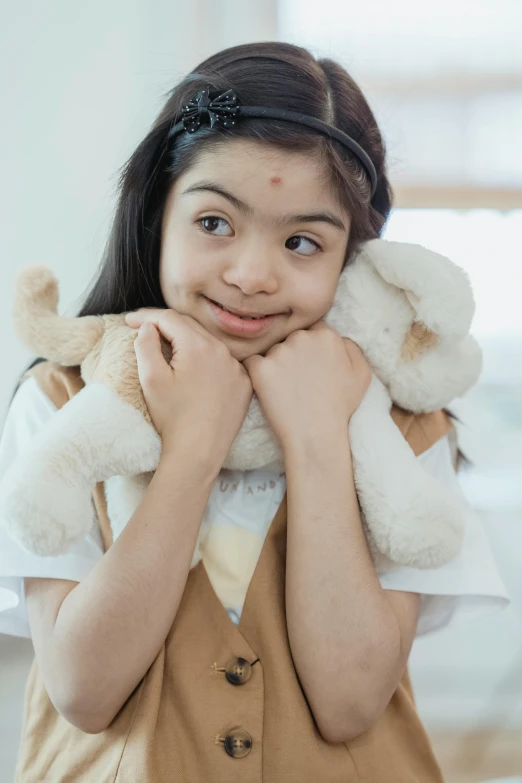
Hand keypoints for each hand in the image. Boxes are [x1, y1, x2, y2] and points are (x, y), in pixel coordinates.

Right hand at [125, 309, 252, 466]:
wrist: (198, 452)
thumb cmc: (172, 417)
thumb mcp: (151, 379)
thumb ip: (146, 346)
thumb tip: (148, 327)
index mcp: (198, 346)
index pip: (169, 319)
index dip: (146, 316)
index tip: (128, 320)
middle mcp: (223, 351)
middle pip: (190, 327)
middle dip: (165, 325)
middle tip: (143, 329)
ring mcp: (236, 368)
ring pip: (208, 344)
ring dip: (186, 341)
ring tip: (166, 347)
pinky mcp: (243, 384)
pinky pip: (223, 362)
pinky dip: (206, 360)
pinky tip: (192, 368)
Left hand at [243, 321, 370, 450]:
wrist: (316, 433)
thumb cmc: (340, 407)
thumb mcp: (361, 374)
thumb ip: (351, 347)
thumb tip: (338, 337)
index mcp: (326, 335)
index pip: (313, 330)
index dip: (311, 348)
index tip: (310, 365)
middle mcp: (302, 337)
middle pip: (291, 338)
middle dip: (293, 354)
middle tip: (298, 380)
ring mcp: (279, 352)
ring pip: (272, 350)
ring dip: (276, 364)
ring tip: (286, 389)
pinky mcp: (260, 368)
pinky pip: (252, 362)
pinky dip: (257, 372)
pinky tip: (267, 388)